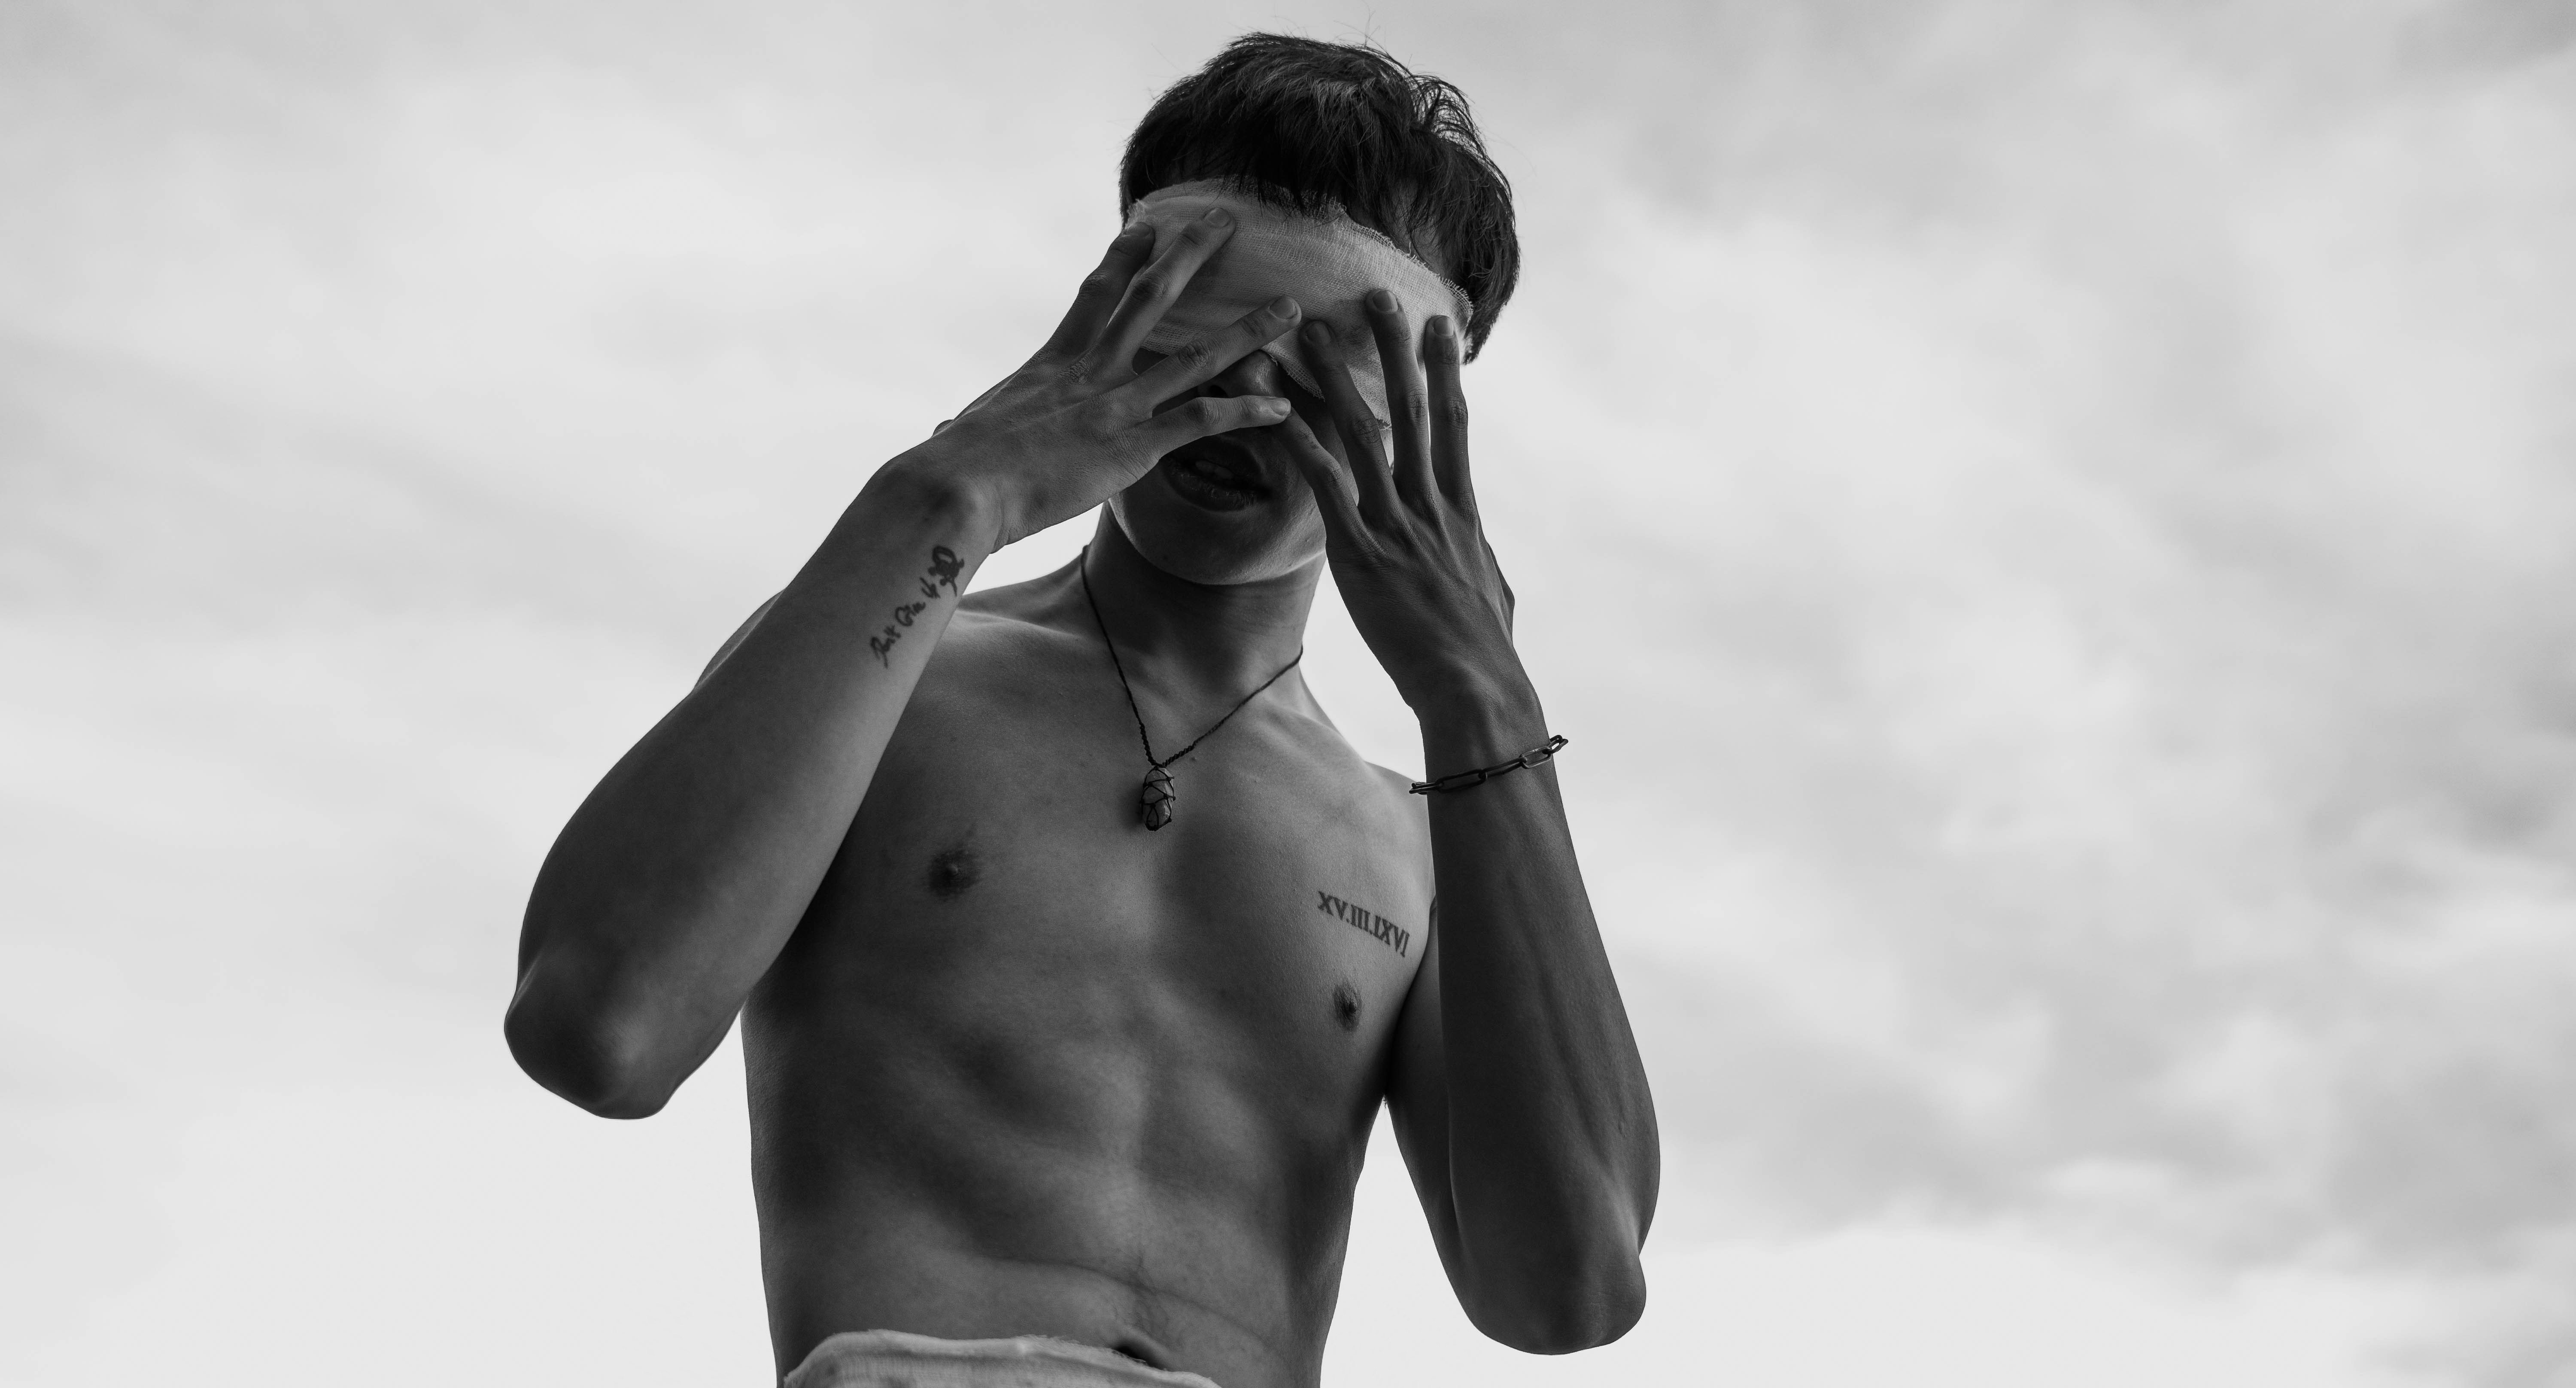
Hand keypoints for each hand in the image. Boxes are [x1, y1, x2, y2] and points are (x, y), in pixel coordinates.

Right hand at [905, 210, 1304, 549]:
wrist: (954, 490)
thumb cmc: (950, 471)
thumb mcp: (962, 436)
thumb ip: (966, 429)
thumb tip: (944, 434)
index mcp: (1051, 363)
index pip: (1096, 294)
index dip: (1125, 256)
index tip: (1149, 224)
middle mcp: (1089, 372)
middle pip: (1151, 298)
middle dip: (1191, 256)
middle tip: (1226, 222)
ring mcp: (1114, 406)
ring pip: (1196, 356)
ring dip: (1247, 331)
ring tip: (1290, 307)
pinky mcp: (1130, 447)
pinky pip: (1201, 422)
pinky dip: (1245, 413)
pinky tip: (1281, 408)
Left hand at [1274, 292, 1523, 712]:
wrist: (1476, 689)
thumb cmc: (1485, 654)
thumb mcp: (1490, 591)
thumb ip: (1475, 558)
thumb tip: (1475, 549)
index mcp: (1463, 511)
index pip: (1454, 423)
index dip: (1446, 370)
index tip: (1440, 324)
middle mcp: (1431, 505)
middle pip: (1412, 409)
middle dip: (1395, 349)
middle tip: (1376, 295)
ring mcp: (1397, 526)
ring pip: (1363, 433)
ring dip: (1335, 378)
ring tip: (1313, 331)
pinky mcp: (1362, 555)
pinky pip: (1325, 487)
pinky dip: (1299, 442)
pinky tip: (1275, 411)